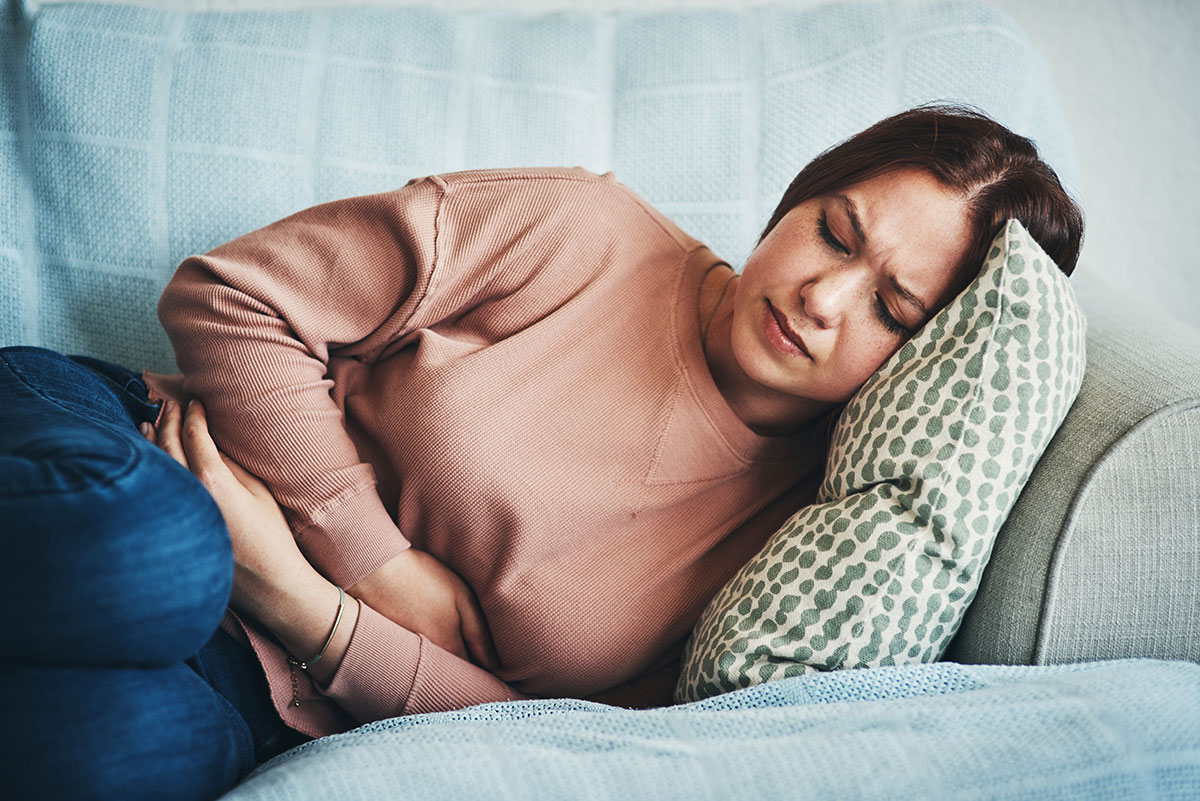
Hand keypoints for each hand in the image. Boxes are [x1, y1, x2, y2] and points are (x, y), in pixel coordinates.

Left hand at [140, 399, 314, 620]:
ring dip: (150, 440)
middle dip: (167, 420)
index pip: (194, 435)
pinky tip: (148, 460)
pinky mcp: (170, 528)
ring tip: (149, 420)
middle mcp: (187, 493)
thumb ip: (231, 463)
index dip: (193, 414)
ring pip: (154, 467)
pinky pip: (154, 488)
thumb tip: (210, 441)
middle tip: (169, 402)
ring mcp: (175, 512)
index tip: (194, 401)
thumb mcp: (258, 491)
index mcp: (212, 479)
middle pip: (167, 445)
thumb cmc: (270, 535)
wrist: (267, 582)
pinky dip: (150, 468)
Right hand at [347, 548, 499, 669]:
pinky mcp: (388, 647)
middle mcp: (424, 659)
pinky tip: (423, 641)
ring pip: (430, 670)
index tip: (495, 672)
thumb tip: (495, 664)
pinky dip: (420, 658)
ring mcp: (403, 655)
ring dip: (442, 668)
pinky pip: (411, 661)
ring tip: (453, 655)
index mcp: (448, 647)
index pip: (472, 674)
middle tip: (477, 664)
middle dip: (464, 675)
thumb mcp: (461, 596)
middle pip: (450, 676)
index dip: (484, 673)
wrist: (373, 568)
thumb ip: (480, 632)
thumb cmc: (421, 577)